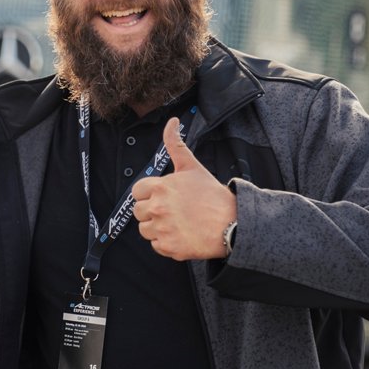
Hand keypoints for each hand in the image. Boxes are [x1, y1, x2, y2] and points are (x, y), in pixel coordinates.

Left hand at [131, 117, 236, 260]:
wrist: (232, 224)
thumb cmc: (212, 195)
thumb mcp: (192, 167)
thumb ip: (175, 144)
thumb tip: (172, 121)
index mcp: (160, 188)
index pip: (137, 191)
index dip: (149, 194)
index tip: (164, 196)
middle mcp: (157, 208)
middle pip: (139, 212)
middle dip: (152, 211)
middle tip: (174, 210)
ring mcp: (162, 229)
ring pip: (145, 230)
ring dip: (158, 228)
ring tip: (179, 222)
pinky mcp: (168, 247)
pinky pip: (156, 246)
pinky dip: (167, 243)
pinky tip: (183, 234)